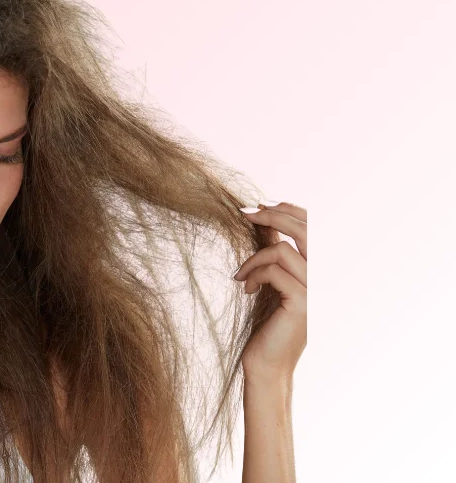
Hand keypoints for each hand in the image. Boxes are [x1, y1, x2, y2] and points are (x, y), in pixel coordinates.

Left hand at [233, 201, 306, 383]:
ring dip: (253, 259)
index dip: (289, 209)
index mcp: (323, 271)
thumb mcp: (274, 281)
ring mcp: (318, 291)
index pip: (315, 227)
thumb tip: (266, 220)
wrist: (266, 364)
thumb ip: (277, 253)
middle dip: (272, 215)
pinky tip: (245, 288)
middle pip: (306, 230)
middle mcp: (327, 279)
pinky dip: (254, 275)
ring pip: (283, 251)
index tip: (259, 205)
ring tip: (241, 275)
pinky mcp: (303, 303)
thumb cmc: (268, 324)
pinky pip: (274, 272)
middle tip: (244, 212)